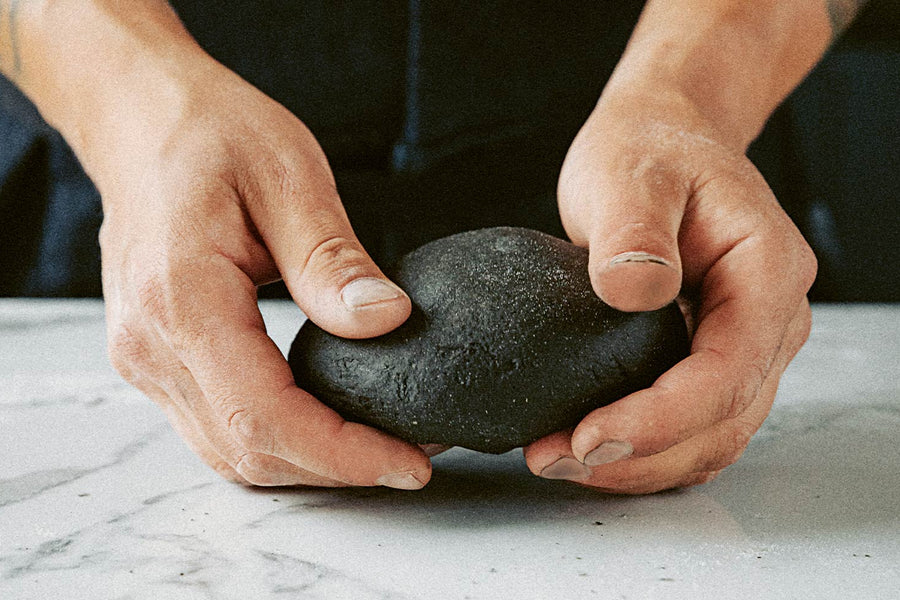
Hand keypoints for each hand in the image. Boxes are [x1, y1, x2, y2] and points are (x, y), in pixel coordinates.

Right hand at [98, 59, 430, 488]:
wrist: (138, 118)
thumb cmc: (210, 132)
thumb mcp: (288, 175)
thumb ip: (331, 259)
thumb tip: (385, 321)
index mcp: (182, 299)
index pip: (264, 416)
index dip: (343, 454)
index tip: (411, 462)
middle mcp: (151, 345)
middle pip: (248, 450)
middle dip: (339, 468)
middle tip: (416, 455)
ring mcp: (146, 358)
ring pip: (232, 452)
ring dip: (310, 463)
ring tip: (383, 446)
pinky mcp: (157, 357)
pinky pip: (219, 426)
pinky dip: (279, 440)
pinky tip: (329, 424)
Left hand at [524, 90, 816, 493]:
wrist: (659, 143)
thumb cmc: (647, 151)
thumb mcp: (631, 175)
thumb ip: (633, 231)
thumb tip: (633, 293)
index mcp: (766, 272)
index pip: (726, 372)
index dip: (661, 419)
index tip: (588, 437)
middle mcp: (769, 321)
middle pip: (721, 421)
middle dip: (638, 455)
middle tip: (551, 457)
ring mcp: (743, 346)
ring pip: (708, 438)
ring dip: (637, 465)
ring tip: (556, 459)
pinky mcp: (707, 359)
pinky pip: (689, 426)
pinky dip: (642, 450)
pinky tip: (584, 447)